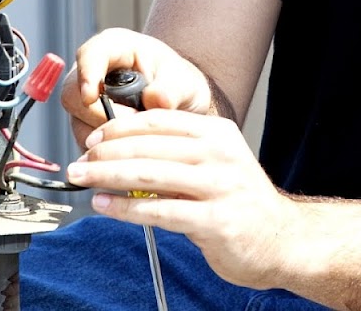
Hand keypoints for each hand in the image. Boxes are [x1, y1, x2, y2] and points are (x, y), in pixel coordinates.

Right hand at [59, 28, 214, 148]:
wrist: (181, 107)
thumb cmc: (179, 86)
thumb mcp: (184, 83)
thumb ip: (171, 90)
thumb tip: (154, 100)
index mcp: (114, 47)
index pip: (89, 55)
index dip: (87, 74)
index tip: (91, 96)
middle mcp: (93, 72)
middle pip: (73, 93)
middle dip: (100, 115)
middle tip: (133, 125)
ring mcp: (85, 100)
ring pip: (77, 122)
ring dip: (106, 135)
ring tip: (139, 135)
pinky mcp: (85, 125)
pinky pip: (85, 141)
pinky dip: (107, 148)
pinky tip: (130, 146)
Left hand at [66, 108, 299, 289]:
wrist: (282, 239)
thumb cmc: (240, 201)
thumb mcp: (216, 162)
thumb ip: (178, 151)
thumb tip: (122, 145)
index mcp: (217, 133)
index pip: (158, 121)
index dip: (119, 127)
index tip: (93, 137)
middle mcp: (219, 154)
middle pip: (147, 146)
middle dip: (104, 153)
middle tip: (78, 162)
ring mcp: (219, 187)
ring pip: (148, 174)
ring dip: (107, 176)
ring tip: (83, 179)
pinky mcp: (215, 221)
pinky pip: (159, 211)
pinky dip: (124, 208)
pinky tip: (104, 206)